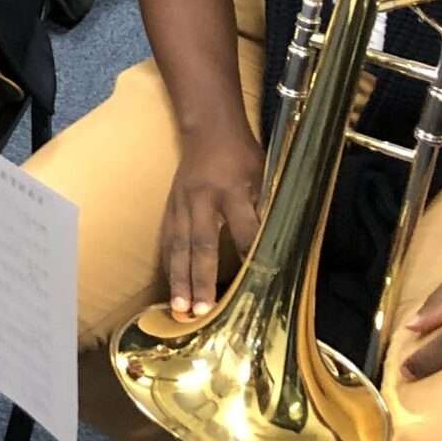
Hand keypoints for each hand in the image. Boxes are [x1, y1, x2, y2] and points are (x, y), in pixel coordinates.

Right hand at [157, 124, 263, 317]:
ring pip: (179, 246)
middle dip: (201, 280)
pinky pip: (168, 239)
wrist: (208, 129)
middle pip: (202, 245)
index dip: (249, 257)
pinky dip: (169, 264)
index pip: (244, 230)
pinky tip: (170, 285)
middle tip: (200, 311)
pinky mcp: (171, 206)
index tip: (254, 286)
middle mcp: (203, 200)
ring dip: (178, 279)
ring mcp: (182, 204)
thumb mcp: (263, 176)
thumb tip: (274, 246)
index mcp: (232, 190)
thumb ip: (264, 209)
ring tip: (178, 308)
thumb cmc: (242, 154)